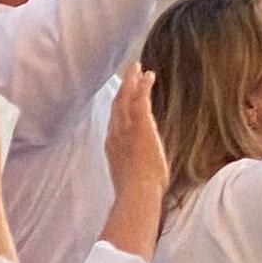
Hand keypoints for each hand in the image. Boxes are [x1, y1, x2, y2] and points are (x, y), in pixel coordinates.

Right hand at [99, 68, 168, 241]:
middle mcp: (116, 135)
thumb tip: (139, 175)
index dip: (118, 106)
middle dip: (122, 88)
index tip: (121, 95)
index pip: (114, 122)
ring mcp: (126, 129)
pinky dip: (142, 86)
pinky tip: (148, 75)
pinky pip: (140, 100)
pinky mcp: (140, 125)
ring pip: (126, 98)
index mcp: (113, 147)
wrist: (137, 194)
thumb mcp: (131, 177)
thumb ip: (132, 169)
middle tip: (127, 72)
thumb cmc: (137, 193)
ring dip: (131, 81)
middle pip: (117, 105)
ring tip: (137, 67)